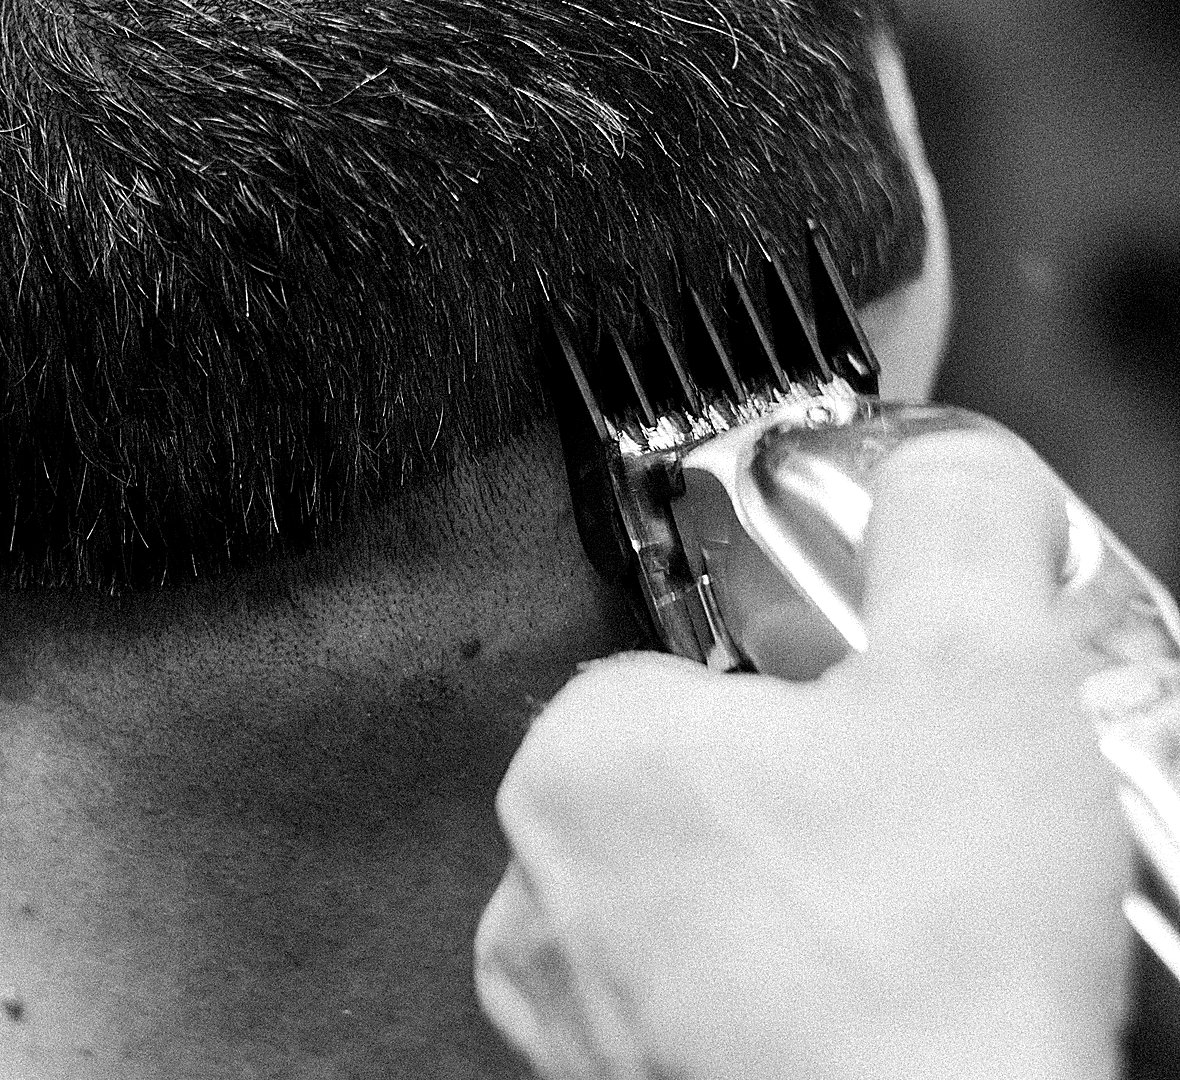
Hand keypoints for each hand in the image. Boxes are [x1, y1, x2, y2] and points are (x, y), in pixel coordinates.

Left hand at [474, 431, 1131, 1079]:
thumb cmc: (925, 957)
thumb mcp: (979, 674)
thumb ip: (949, 529)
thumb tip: (941, 472)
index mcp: (586, 754)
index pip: (676, 668)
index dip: (791, 687)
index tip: (861, 725)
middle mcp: (540, 884)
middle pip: (676, 786)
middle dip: (783, 795)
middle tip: (894, 830)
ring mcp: (565, 1006)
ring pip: (675, 902)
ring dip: (766, 902)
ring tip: (879, 927)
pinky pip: (677, 1007)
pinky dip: (746, 1001)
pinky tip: (843, 1010)